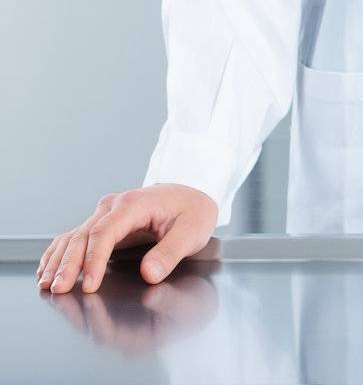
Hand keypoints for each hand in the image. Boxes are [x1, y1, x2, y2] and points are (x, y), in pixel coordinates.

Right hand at [36, 185, 218, 293]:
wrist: (192, 196)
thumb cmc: (193, 212)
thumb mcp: (193, 231)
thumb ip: (171, 252)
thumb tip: (149, 272)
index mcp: (136, 203)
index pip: (106, 232)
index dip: (94, 259)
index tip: (90, 285)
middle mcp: (116, 206)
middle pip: (85, 234)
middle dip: (70, 263)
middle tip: (59, 289)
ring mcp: (107, 214)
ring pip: (75, 235)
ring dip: (59, 259)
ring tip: (47, 283)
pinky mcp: (104, 224)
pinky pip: (75, 236)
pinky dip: (59, 252)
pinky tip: (47, 267)